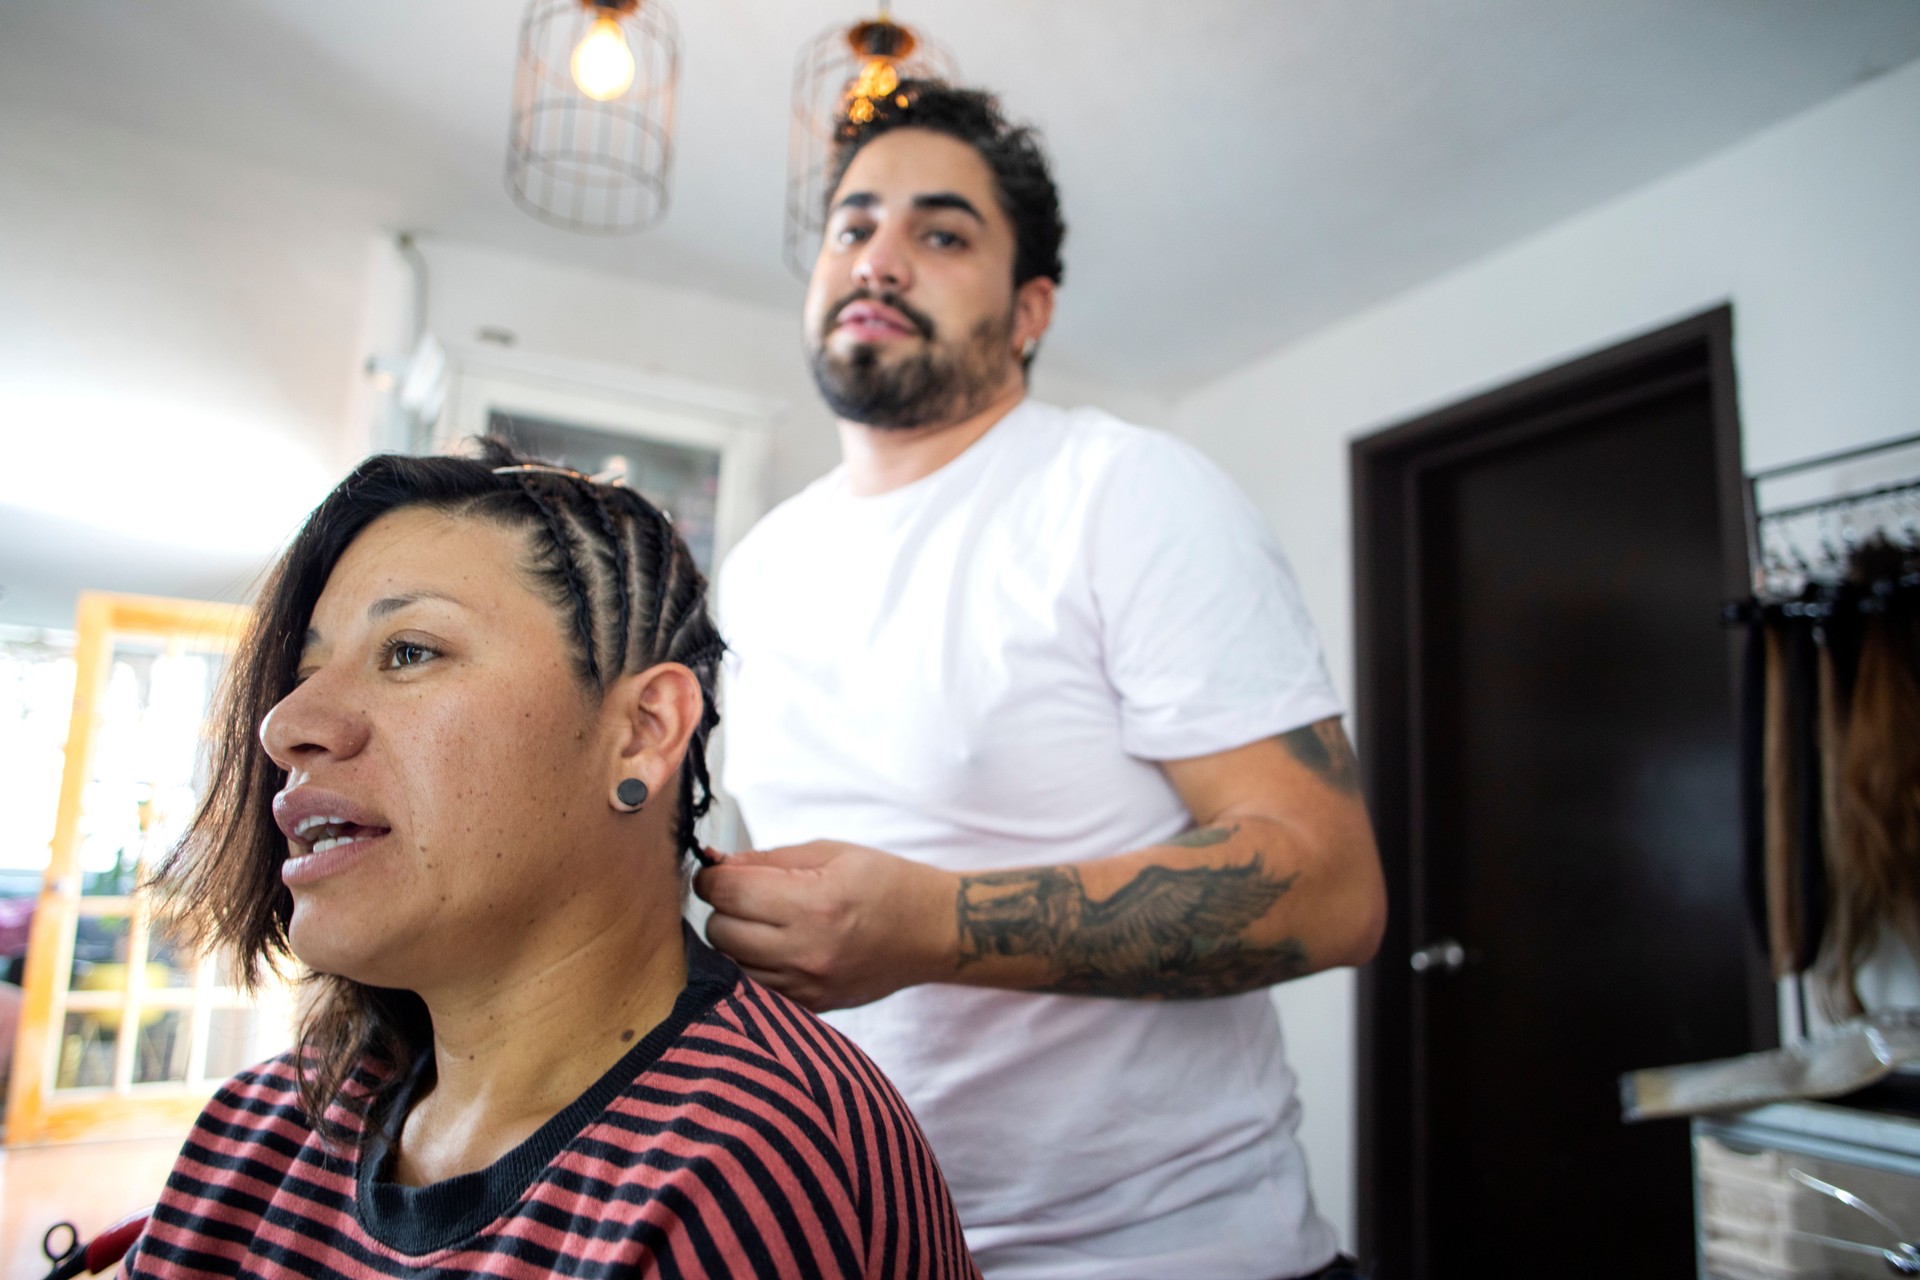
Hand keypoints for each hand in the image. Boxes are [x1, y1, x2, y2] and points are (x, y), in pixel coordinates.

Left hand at [693, 841, 958, 1011]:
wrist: (933, 933)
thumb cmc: (886, 883)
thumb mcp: (831, 853)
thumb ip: (768, 859)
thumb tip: (715, 864)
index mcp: (814, 903)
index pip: (727, 893)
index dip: (713, 876)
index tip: (721, 872)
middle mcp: (807, 950)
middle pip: (719, 931)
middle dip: (724, 908)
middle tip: (748, 896)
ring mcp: (808, 986)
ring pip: (730, 965)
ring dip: (735, 941)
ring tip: (763, 923)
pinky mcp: (811, 1007)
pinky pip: (755, 989)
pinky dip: (753, 968)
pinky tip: (775, 949)